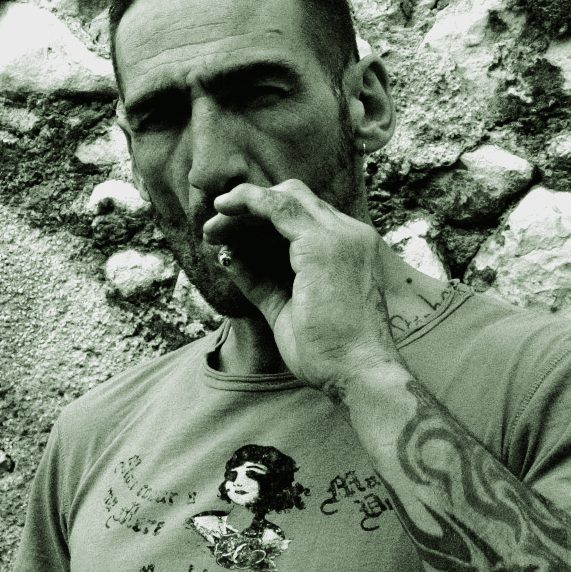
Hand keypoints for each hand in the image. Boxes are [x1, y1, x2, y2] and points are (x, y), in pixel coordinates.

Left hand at [204, 180, 398, 388]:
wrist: (359, 373)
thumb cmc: (329, 353)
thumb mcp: (286, 309)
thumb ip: (261, 282)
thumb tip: (230, 257)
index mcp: (349, 251)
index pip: (303, 219)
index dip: (262, 223)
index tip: (229, 238)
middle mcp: (350, 236)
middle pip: (294, 201)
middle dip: (250, 209)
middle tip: (214, 231)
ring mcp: (339, 236)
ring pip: (284, 198)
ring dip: (242, 206)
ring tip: (211, 227)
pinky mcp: (321, 243)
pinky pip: (277, 206)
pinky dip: (247, 202)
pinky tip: (223, 209)